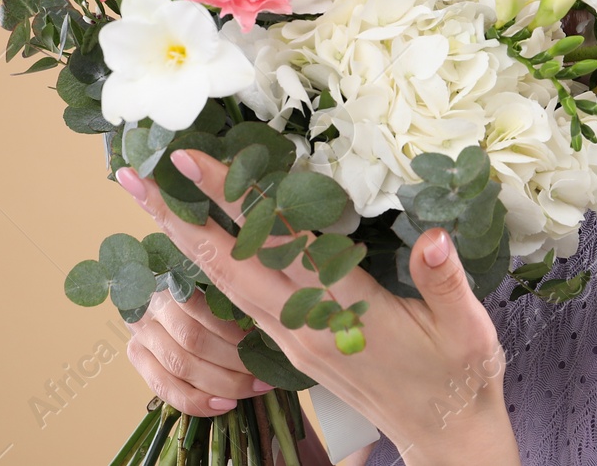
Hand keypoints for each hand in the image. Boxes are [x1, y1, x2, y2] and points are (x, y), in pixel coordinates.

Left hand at [116, 150, 521, 465]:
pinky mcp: (292, 344)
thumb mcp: (466, 328)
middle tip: (130, 177)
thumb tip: (433, 237)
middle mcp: (302, 325)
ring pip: (224, 282)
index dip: (234, 198)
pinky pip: (239, 298)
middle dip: (177, 217)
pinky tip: (199, 243)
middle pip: (225, 264)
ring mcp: (291, 337)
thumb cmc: (459, 376)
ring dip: (184, 240)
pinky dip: (211, 264)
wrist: (444, 434)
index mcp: (341, 313)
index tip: (192, 161)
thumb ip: (444, 280)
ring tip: (152, 201)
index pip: (276, 243)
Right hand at [125, 285, 272, 416]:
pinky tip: (226, 405)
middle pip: (195, 340)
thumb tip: (269, 327)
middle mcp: (152, 307)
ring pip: (182, 366)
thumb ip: (232, 300)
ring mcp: (140, 333)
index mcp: (174, 280)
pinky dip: (197, 402)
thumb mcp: (214, 284)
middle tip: (267, 373)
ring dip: (223, 383)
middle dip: (236, 362)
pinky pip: (164, 388)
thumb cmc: (199, 290)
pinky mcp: (136, 357)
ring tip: (255, 388)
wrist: (157, 294)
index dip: (238, 334)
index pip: (207, 311)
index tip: (268, 347)